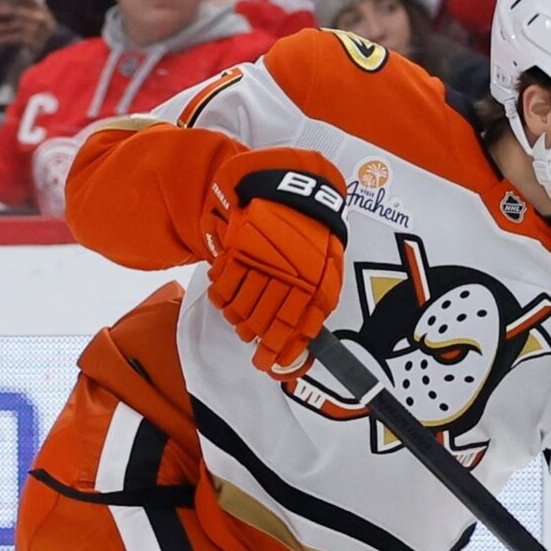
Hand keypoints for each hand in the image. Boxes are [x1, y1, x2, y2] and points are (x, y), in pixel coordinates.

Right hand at [199, 148, 348, 378]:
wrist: (288, 187)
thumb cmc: (311, 230)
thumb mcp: (329, 263)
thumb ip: (319, 301)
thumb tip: (307, 340)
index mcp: (313, 279)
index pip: (292, 325)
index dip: (278, 349)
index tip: (269, 364)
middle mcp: (287, 273)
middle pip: (262, 320)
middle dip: (254, 335)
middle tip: (251, 339)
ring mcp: (260, 261)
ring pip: (241, 306)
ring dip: (237, 318)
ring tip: (239, 320)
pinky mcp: (238, 248)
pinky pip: (224, 285)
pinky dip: (221, 297)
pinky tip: (225, 299)